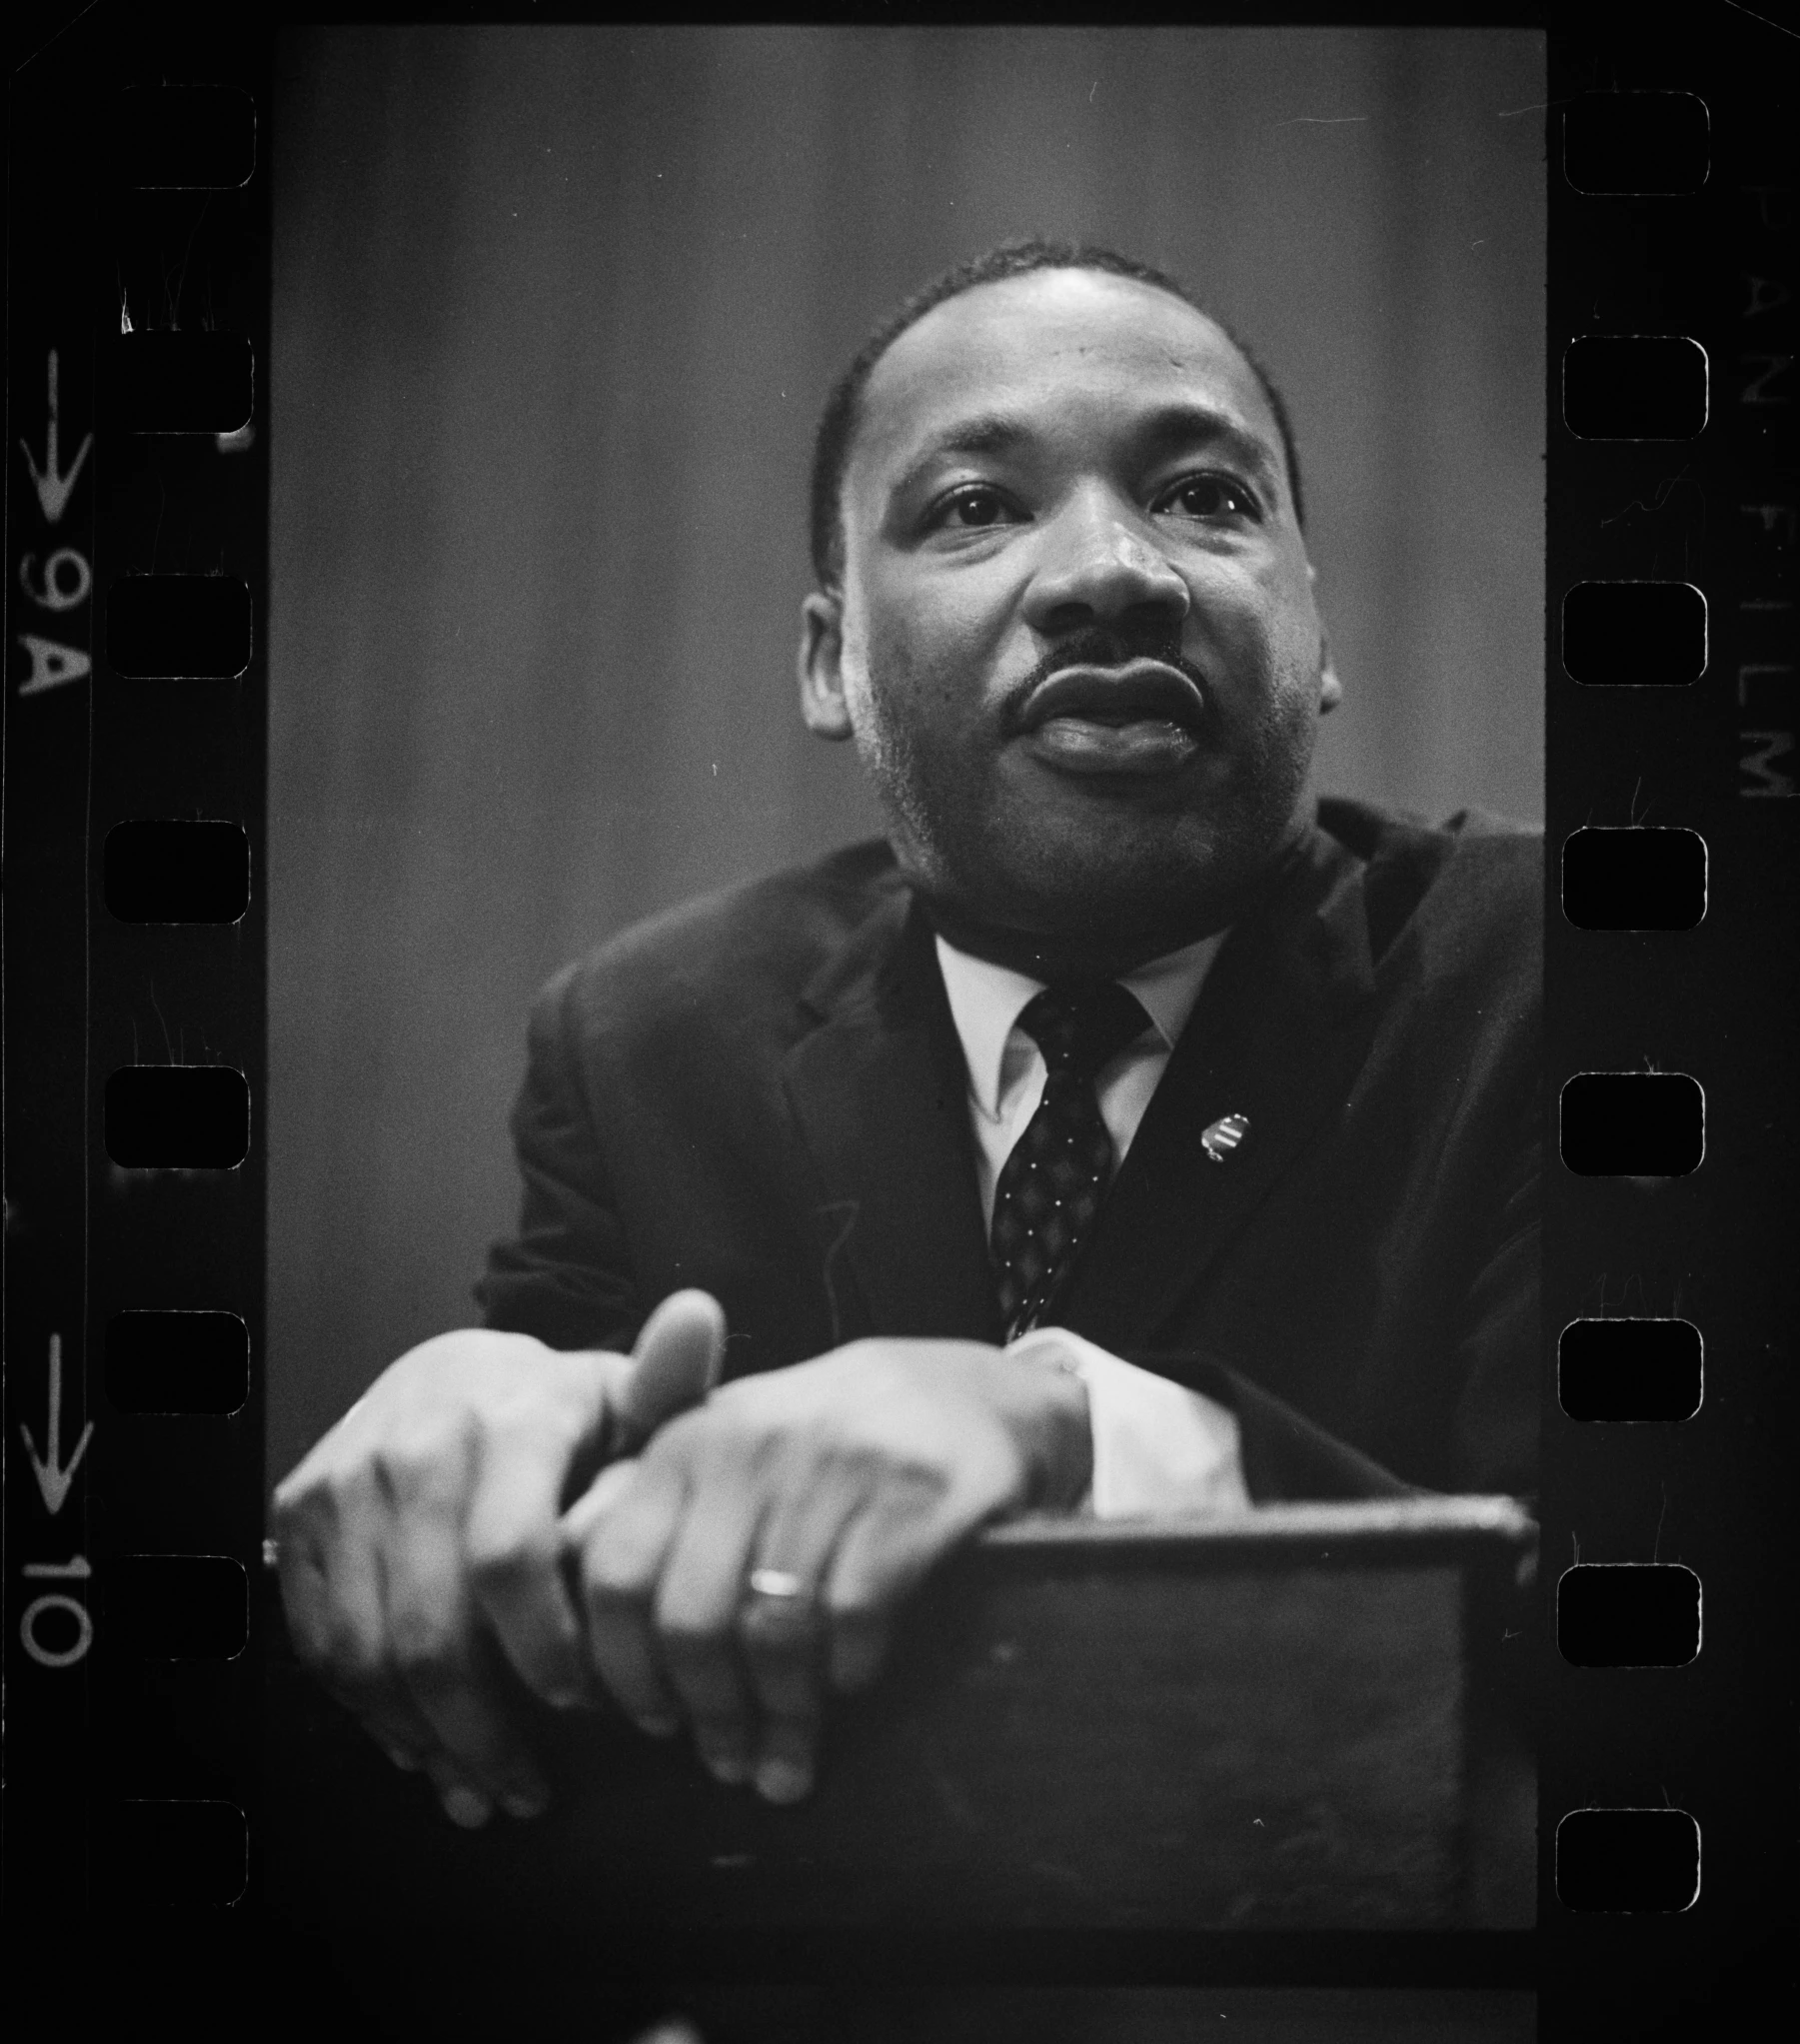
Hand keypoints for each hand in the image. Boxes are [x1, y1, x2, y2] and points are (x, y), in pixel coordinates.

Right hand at [272, 1291, 725, 1825]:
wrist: (448, 1373)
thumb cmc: (562, 1413)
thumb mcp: (624, 1399)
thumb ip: (669, 1387)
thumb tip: (701, 1316)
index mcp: (510, 1418)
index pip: (510, 1557)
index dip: (543, 1648)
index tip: (584, 1705)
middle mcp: (415, 1446)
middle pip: (433, 1627)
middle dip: (485, 1729)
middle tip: (530, 1789)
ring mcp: (346, 1483)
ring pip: (369, 1650)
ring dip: (427, 1738)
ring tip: (481, 1786)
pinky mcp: (299, 1515)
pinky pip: (323, 1642)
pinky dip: (370, 1712)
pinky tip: (422, 1748)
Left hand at [559, 1338, 1089, 1804]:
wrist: (961, 1390)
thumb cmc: (822, 1436)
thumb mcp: (726, 1446)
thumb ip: (646, 1505)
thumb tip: (565, 1585)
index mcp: (689, 1441)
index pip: (616, 1573)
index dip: (619, 1668)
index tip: (646, 1722)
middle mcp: (751, 1447)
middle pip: (689, 1620)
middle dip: (703, 1713)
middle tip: (722, 1761)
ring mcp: (835, 1470)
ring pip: (773, 1633)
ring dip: (776, 1718)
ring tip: (783, 1763)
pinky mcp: (914, 1500)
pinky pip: (853, 1620)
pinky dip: (845, 1673)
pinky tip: (849, 1687)